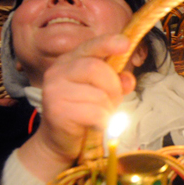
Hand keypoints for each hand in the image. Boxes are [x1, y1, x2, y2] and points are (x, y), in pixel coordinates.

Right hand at [17, 35, 134, 181]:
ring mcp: (54, 90)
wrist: (59, 141)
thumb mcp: (104, 92)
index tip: (125, 43)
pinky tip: (94, 124)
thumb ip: (117, 81)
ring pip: (99, 94)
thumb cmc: (84, 111)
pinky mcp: (57, 111)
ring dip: (108, 108)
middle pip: (97, 69)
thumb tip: (128, 79)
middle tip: (112, 102)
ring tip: (99, 114)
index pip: (90, 46)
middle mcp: (58, 71)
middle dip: (113, 87)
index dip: (107, 43)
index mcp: (70, 61)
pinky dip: (103, 121)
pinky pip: (96, 113)